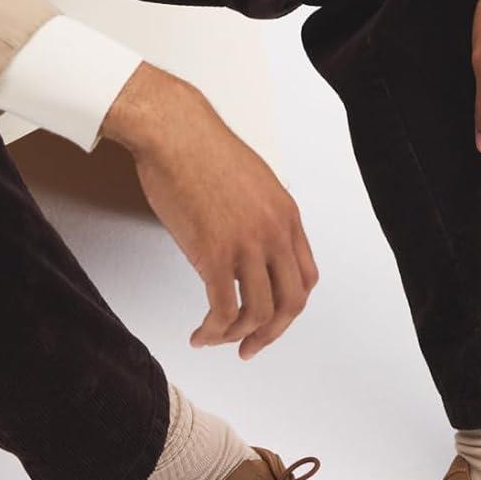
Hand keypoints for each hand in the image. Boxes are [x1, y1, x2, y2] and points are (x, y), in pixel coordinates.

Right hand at [100, 63, 318, 357]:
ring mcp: (246, 244)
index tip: (271, 320)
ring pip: (258, 313)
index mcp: (287, 215)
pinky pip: (223, 310)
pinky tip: (200, 333)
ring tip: (215, 339)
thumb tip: (250, 244)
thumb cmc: (202, 149)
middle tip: (250, 347)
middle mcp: (274, 233)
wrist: (175, 131)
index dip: (290, 307)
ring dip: (238, 337)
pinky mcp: (214, 253)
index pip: (305, 277)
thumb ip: (260, 215)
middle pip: (290, 303)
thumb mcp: (252, 181)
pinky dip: (213, 331)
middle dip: (271, 333)